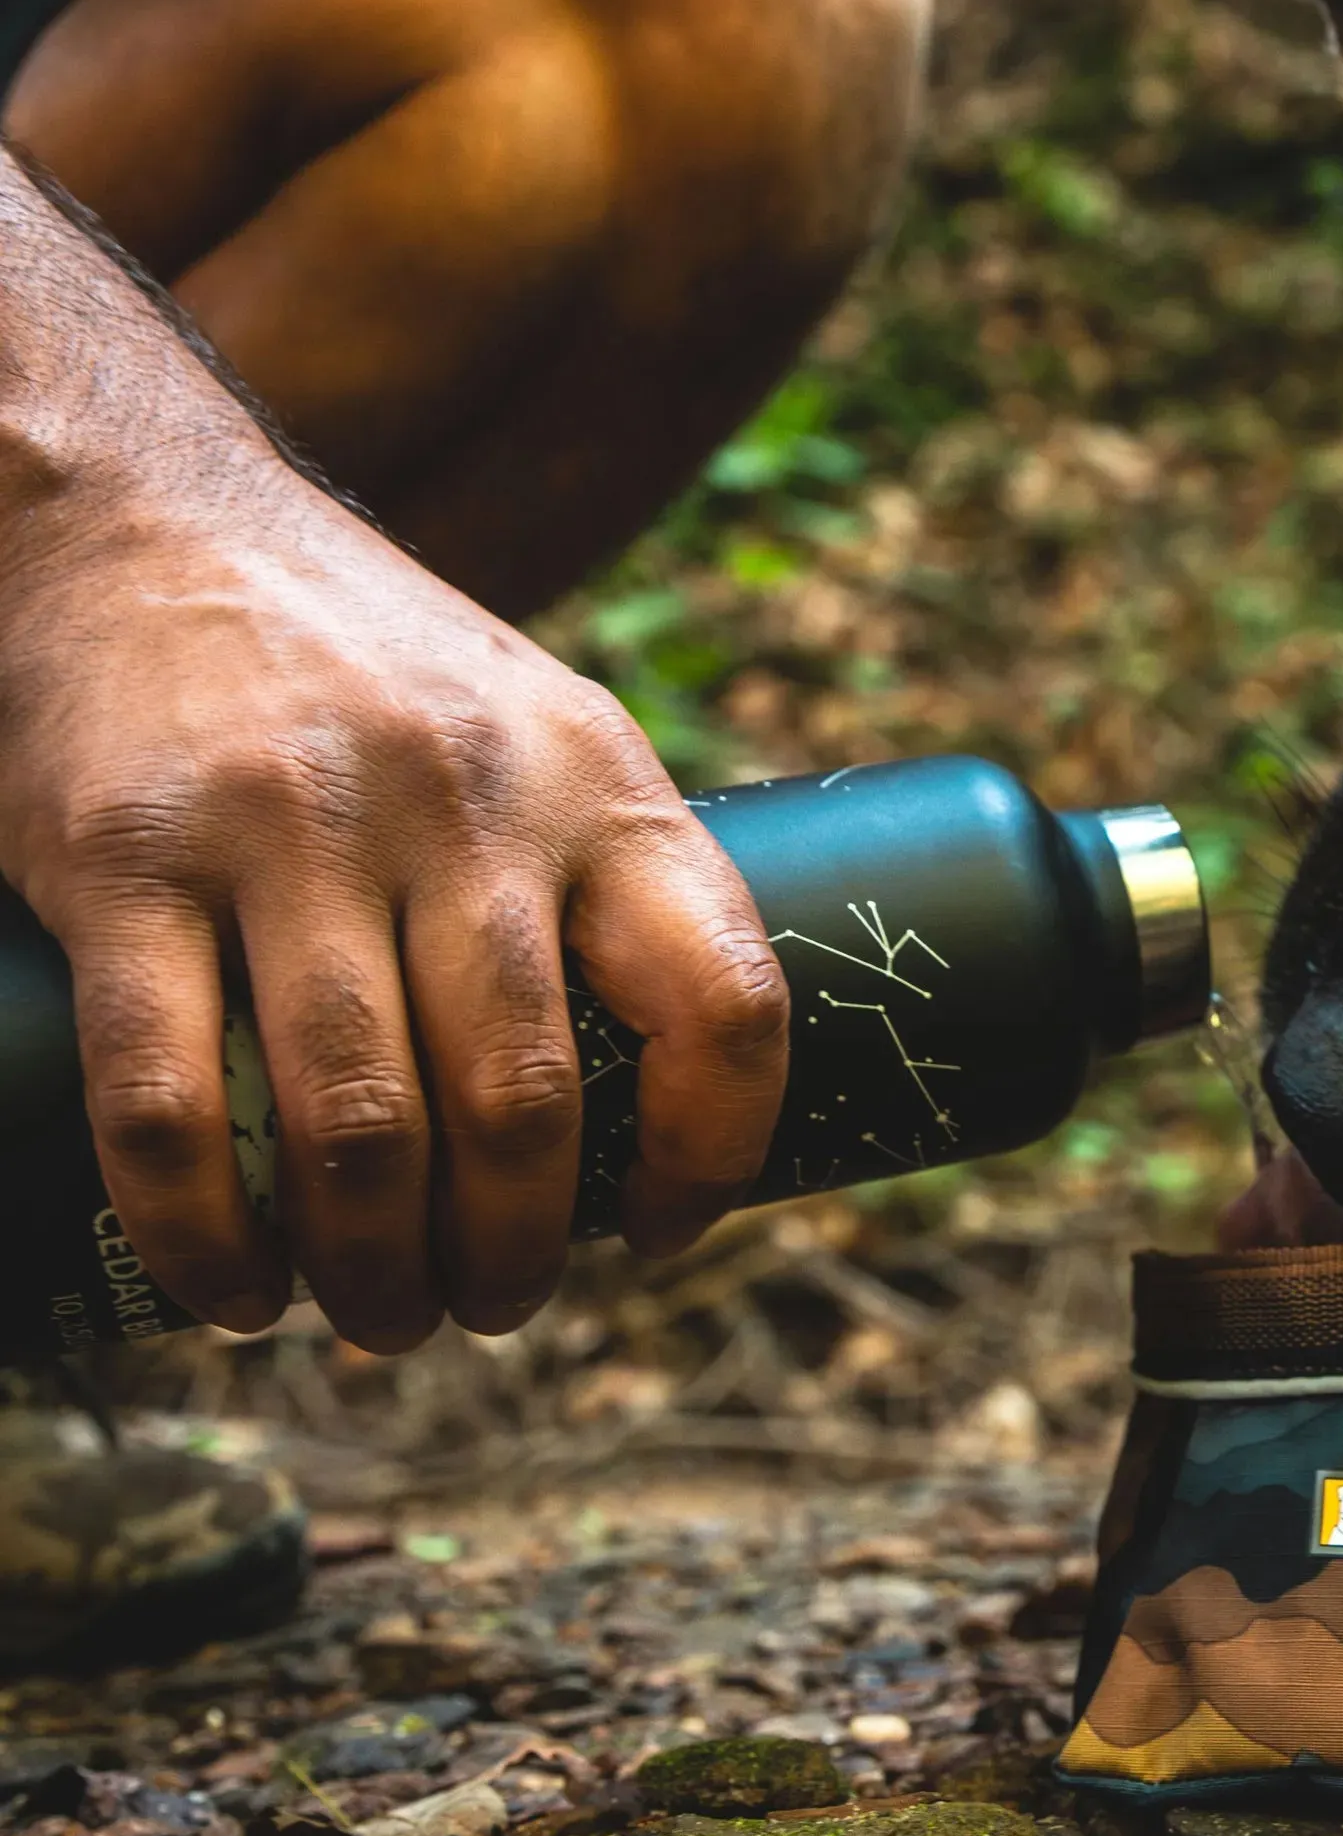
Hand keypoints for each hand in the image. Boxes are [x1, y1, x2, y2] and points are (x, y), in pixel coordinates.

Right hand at [0, 161, 789, 1351]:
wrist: (136, 514)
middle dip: (514, 1252)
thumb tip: (670, 1101)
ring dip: (375, 1271)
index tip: (664, 1230)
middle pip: (526, 1100)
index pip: (726, 997)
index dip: (717, 1148)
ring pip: (360, 1126)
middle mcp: (461, 802)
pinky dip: (207, 1238)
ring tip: (380, 1321)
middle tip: (489, 1310)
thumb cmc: (370, 669)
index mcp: (596, 779)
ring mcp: (289, 828)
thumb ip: (597, 877)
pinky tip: (232, 1292)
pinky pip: (171, 1104)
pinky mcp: (124, 857)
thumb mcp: (538, 729)